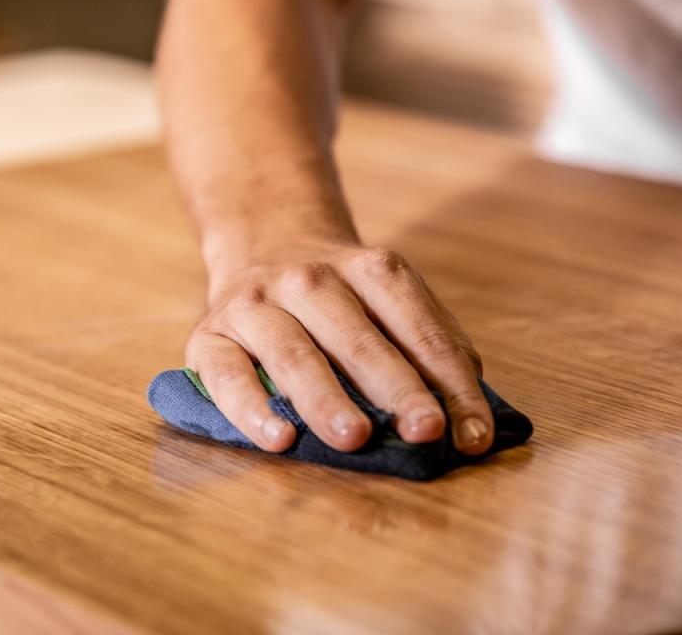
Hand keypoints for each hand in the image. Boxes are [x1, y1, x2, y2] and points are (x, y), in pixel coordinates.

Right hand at [186, 237, 493, 454]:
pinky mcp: (208, 334)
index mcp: (369, 269)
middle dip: (395, 387)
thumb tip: (470, 420)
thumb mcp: (389, 299)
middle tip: (424, 431)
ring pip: (293, 354)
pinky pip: (227, 374)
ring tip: (354, 438)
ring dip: (326, 398)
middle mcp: (310, 279)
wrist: (262, 242)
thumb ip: (432, 347)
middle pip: (358, 339)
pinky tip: (279, 439)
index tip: (472, 436)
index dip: (449, 382)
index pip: (419, 328)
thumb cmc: (339, 297)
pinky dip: (251, 408)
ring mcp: (255, 304)